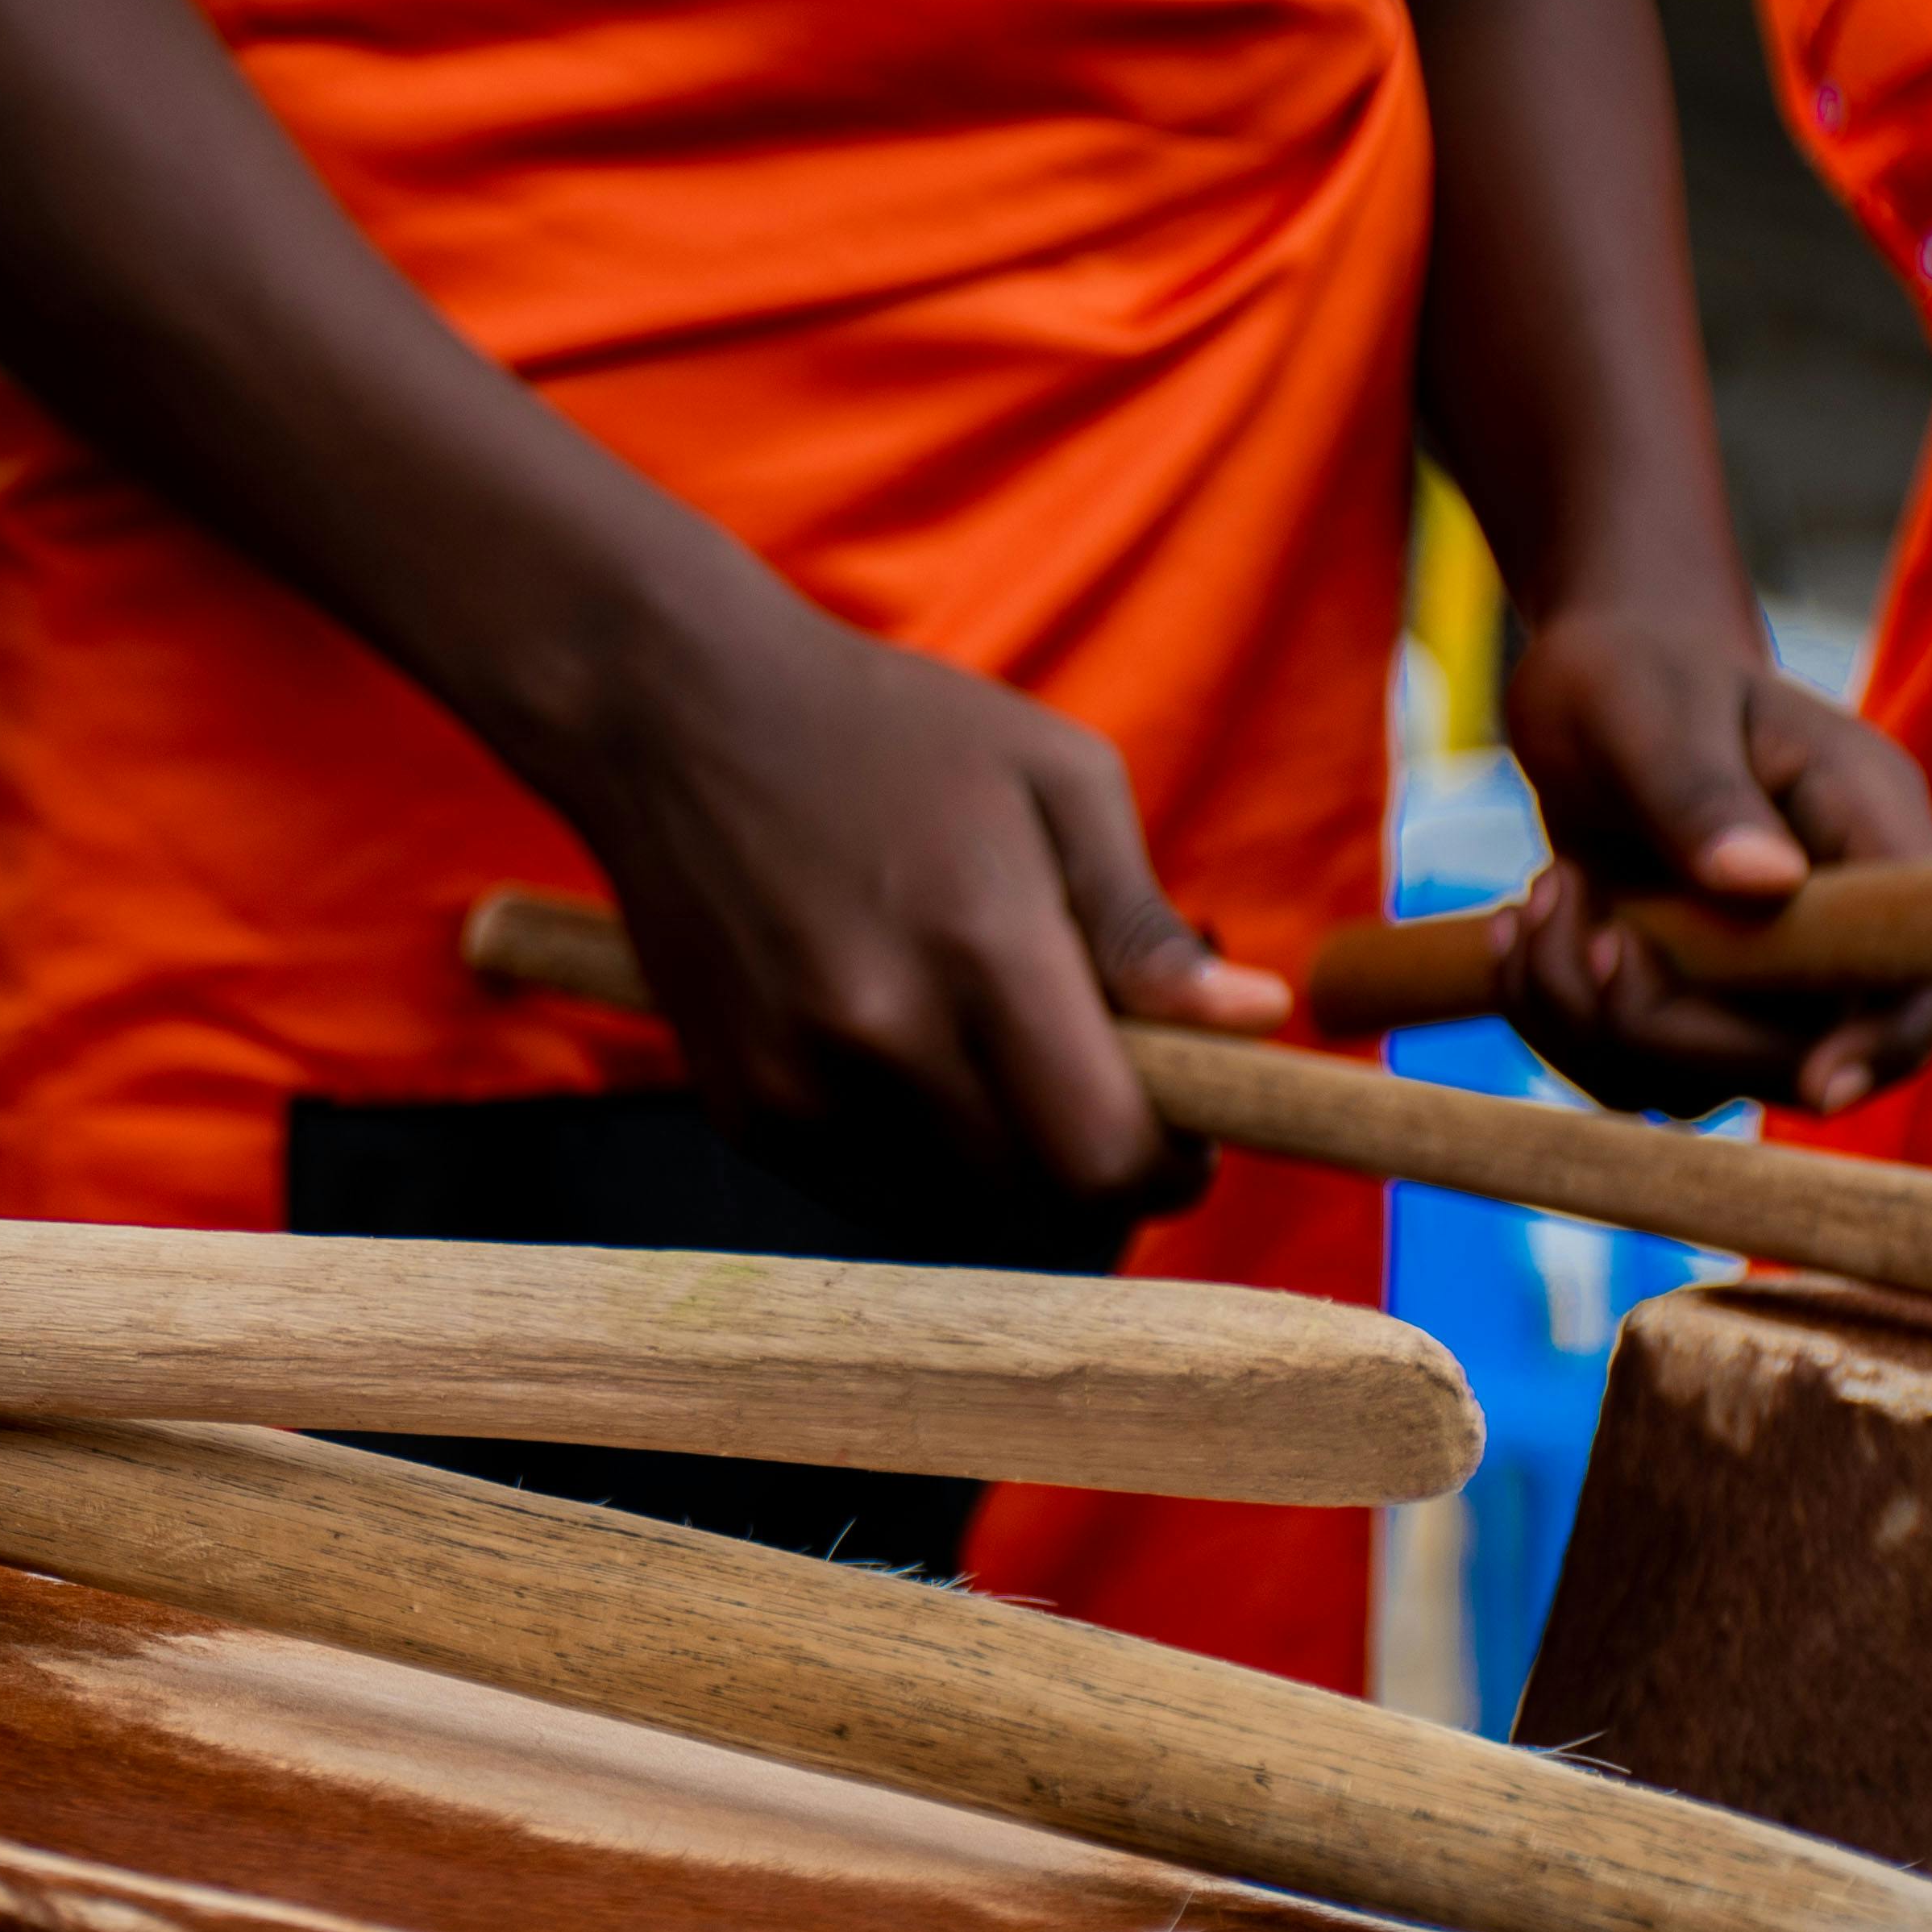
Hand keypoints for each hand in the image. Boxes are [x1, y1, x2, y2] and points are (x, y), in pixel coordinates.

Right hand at [555, 565, 1282, 1201]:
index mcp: (982, 947)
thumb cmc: (890, 730)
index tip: (1184, 1134)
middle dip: (1095, 1169)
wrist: (674, 715)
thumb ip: (1144, 923)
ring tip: (995, 1062)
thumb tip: (1256, 1023)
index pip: (1107, 1156)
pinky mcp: (741, 1110)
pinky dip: (918, 1160)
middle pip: (1041, 1204)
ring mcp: (798, 1083)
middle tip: (1097, 1088)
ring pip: (957, 1215)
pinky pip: (868, 1197)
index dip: (1169, 1170)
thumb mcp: (1055, 780)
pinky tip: (910, 1062)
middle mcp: (881, 1035)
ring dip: (1007, 1172)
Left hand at [1489, 604, 1931, 1114]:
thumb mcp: (1651, 710)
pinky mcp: (1689, 1000)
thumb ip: (1699, 793)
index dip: (1891, 1039)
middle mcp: (1833, 918)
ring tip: (1541, 896)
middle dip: (1660, 1019)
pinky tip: (1522, 927)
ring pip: (1697, 1079)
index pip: (1927, 967)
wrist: (1592, 683)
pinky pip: (1629, 1069)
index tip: (1821, 1086)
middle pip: (1799, 1055)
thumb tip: (1764, 883)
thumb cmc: (1632, 669)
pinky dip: (1557, 1018)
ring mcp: (1761, 974)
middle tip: (1571, 906)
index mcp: (1870, 831)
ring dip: (1585, 1014)